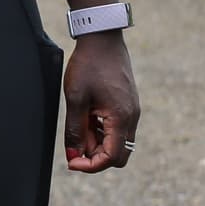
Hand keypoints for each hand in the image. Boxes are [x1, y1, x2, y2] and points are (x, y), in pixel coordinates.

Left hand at [62, 32, 138, 172]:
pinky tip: (85, 119)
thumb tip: (73, 155)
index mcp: (121, 118)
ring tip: (77, 127)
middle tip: (73, 147)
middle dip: (96, 158)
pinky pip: (117, 129)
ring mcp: (132, 112)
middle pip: (119, 155)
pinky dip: (102, 132)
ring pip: (118, 143)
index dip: (91, 165)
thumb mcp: (75, 98)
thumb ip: (75, 129)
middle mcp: (132, 119)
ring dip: (98, 143)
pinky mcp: (128, 106)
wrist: (102, 40)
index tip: (72, 163)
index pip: (112, 157)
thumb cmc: (88, 65)